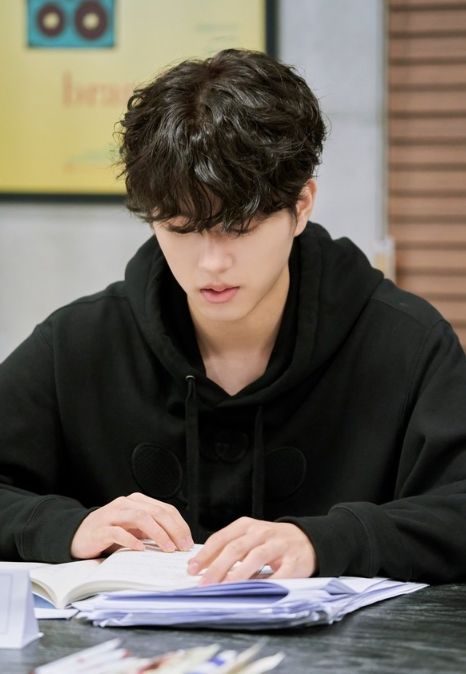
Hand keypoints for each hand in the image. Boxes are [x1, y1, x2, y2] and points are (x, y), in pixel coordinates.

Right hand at [70, 492, 192, 558]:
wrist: (79, 534)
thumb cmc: (110, 532)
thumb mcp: (135, 529)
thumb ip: (152, 530)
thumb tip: (178, 542)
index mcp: (138, 502)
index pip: (165, 509)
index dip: (179, 524)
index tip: (188, 541)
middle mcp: (126, 504)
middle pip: (156, 512)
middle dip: (173, 529)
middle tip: (182, 546)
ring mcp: (113, 514)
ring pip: (140, 518)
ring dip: (157, 533)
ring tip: (167, 548)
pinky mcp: (101, 528)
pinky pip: (118, 532)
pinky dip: (131, 540)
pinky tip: (141, 549)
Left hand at [187, 517, 316, 584]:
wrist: (306, 540)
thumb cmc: (271, 541)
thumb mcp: (249, 538)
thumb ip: (230, 548)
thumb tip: (203, 568)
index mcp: (247, 526)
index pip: (221, 538)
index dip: (206, 554)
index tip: (192, 569)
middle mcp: (262, 532)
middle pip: (235, 548)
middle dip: (217, 566)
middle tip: (204, 583)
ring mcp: (278, 545)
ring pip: (255, 557)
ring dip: (238, 574)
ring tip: (225, 587)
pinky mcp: (293, 560)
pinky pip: (279, 573)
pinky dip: (267, 582)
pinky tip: (256, 592)